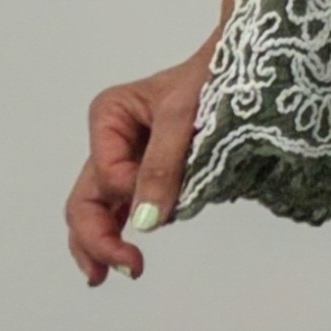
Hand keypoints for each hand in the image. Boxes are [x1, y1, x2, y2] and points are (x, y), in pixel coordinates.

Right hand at [65, 35, 217, 285]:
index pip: (108, 173)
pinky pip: (122, 207)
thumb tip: (145, 223)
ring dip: (101, 243)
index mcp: (109, 117)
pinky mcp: (148, 171)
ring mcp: (127, 158)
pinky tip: (120, 257)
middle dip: (96, 238)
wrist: (243, 58)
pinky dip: (116, 233)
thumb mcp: (184, 114)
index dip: (132, 191)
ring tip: (114, 273)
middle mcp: (111, 140)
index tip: (169, 194)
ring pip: (98, 209)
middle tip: (120, 268)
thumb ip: (162, 164)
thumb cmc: (211, 73)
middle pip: (87, 198)